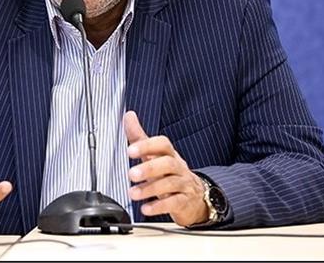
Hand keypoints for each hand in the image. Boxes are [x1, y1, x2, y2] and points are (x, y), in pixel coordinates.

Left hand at [124, 110, 207, 226]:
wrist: (194, 196)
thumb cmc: (169, 172)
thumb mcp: (155, 154)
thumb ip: (140, 137)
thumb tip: (128, 115)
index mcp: (169, 154)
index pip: (162, 144)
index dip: (147, 146)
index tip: (130, 150)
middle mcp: (178, 167)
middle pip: (167, 164)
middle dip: (149, 169)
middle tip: (132, 174)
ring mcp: (183, 184)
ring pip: (170, 184)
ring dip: (150, 189)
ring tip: (133, 193)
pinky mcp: (184, 202)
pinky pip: (174, 203)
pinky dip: (159, 206)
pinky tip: (146, 208)